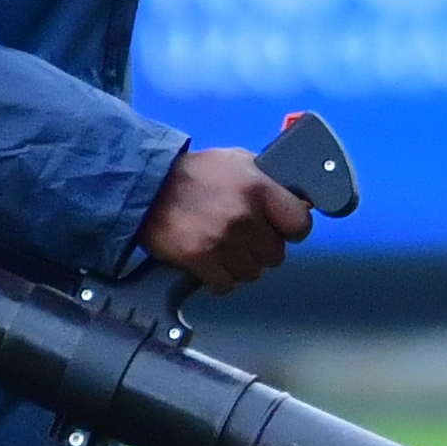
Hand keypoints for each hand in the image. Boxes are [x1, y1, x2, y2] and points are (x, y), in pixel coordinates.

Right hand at [139, 146, 310, 294]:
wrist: (146, 187)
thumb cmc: (192, 173)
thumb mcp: (236, 161)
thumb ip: (268, 180)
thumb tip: (297, 200)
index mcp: (258, 188)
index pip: (299, 224)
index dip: (291, 229)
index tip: (282, 230)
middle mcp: (244, 216)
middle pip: (275, 254)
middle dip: (261, 249)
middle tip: (244, 237)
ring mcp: (222, 240)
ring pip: (252, 273)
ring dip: (240, 265)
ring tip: (223, 247)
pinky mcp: (200, 260)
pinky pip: (226, 285)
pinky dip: (219, 278)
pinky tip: (210, 261)